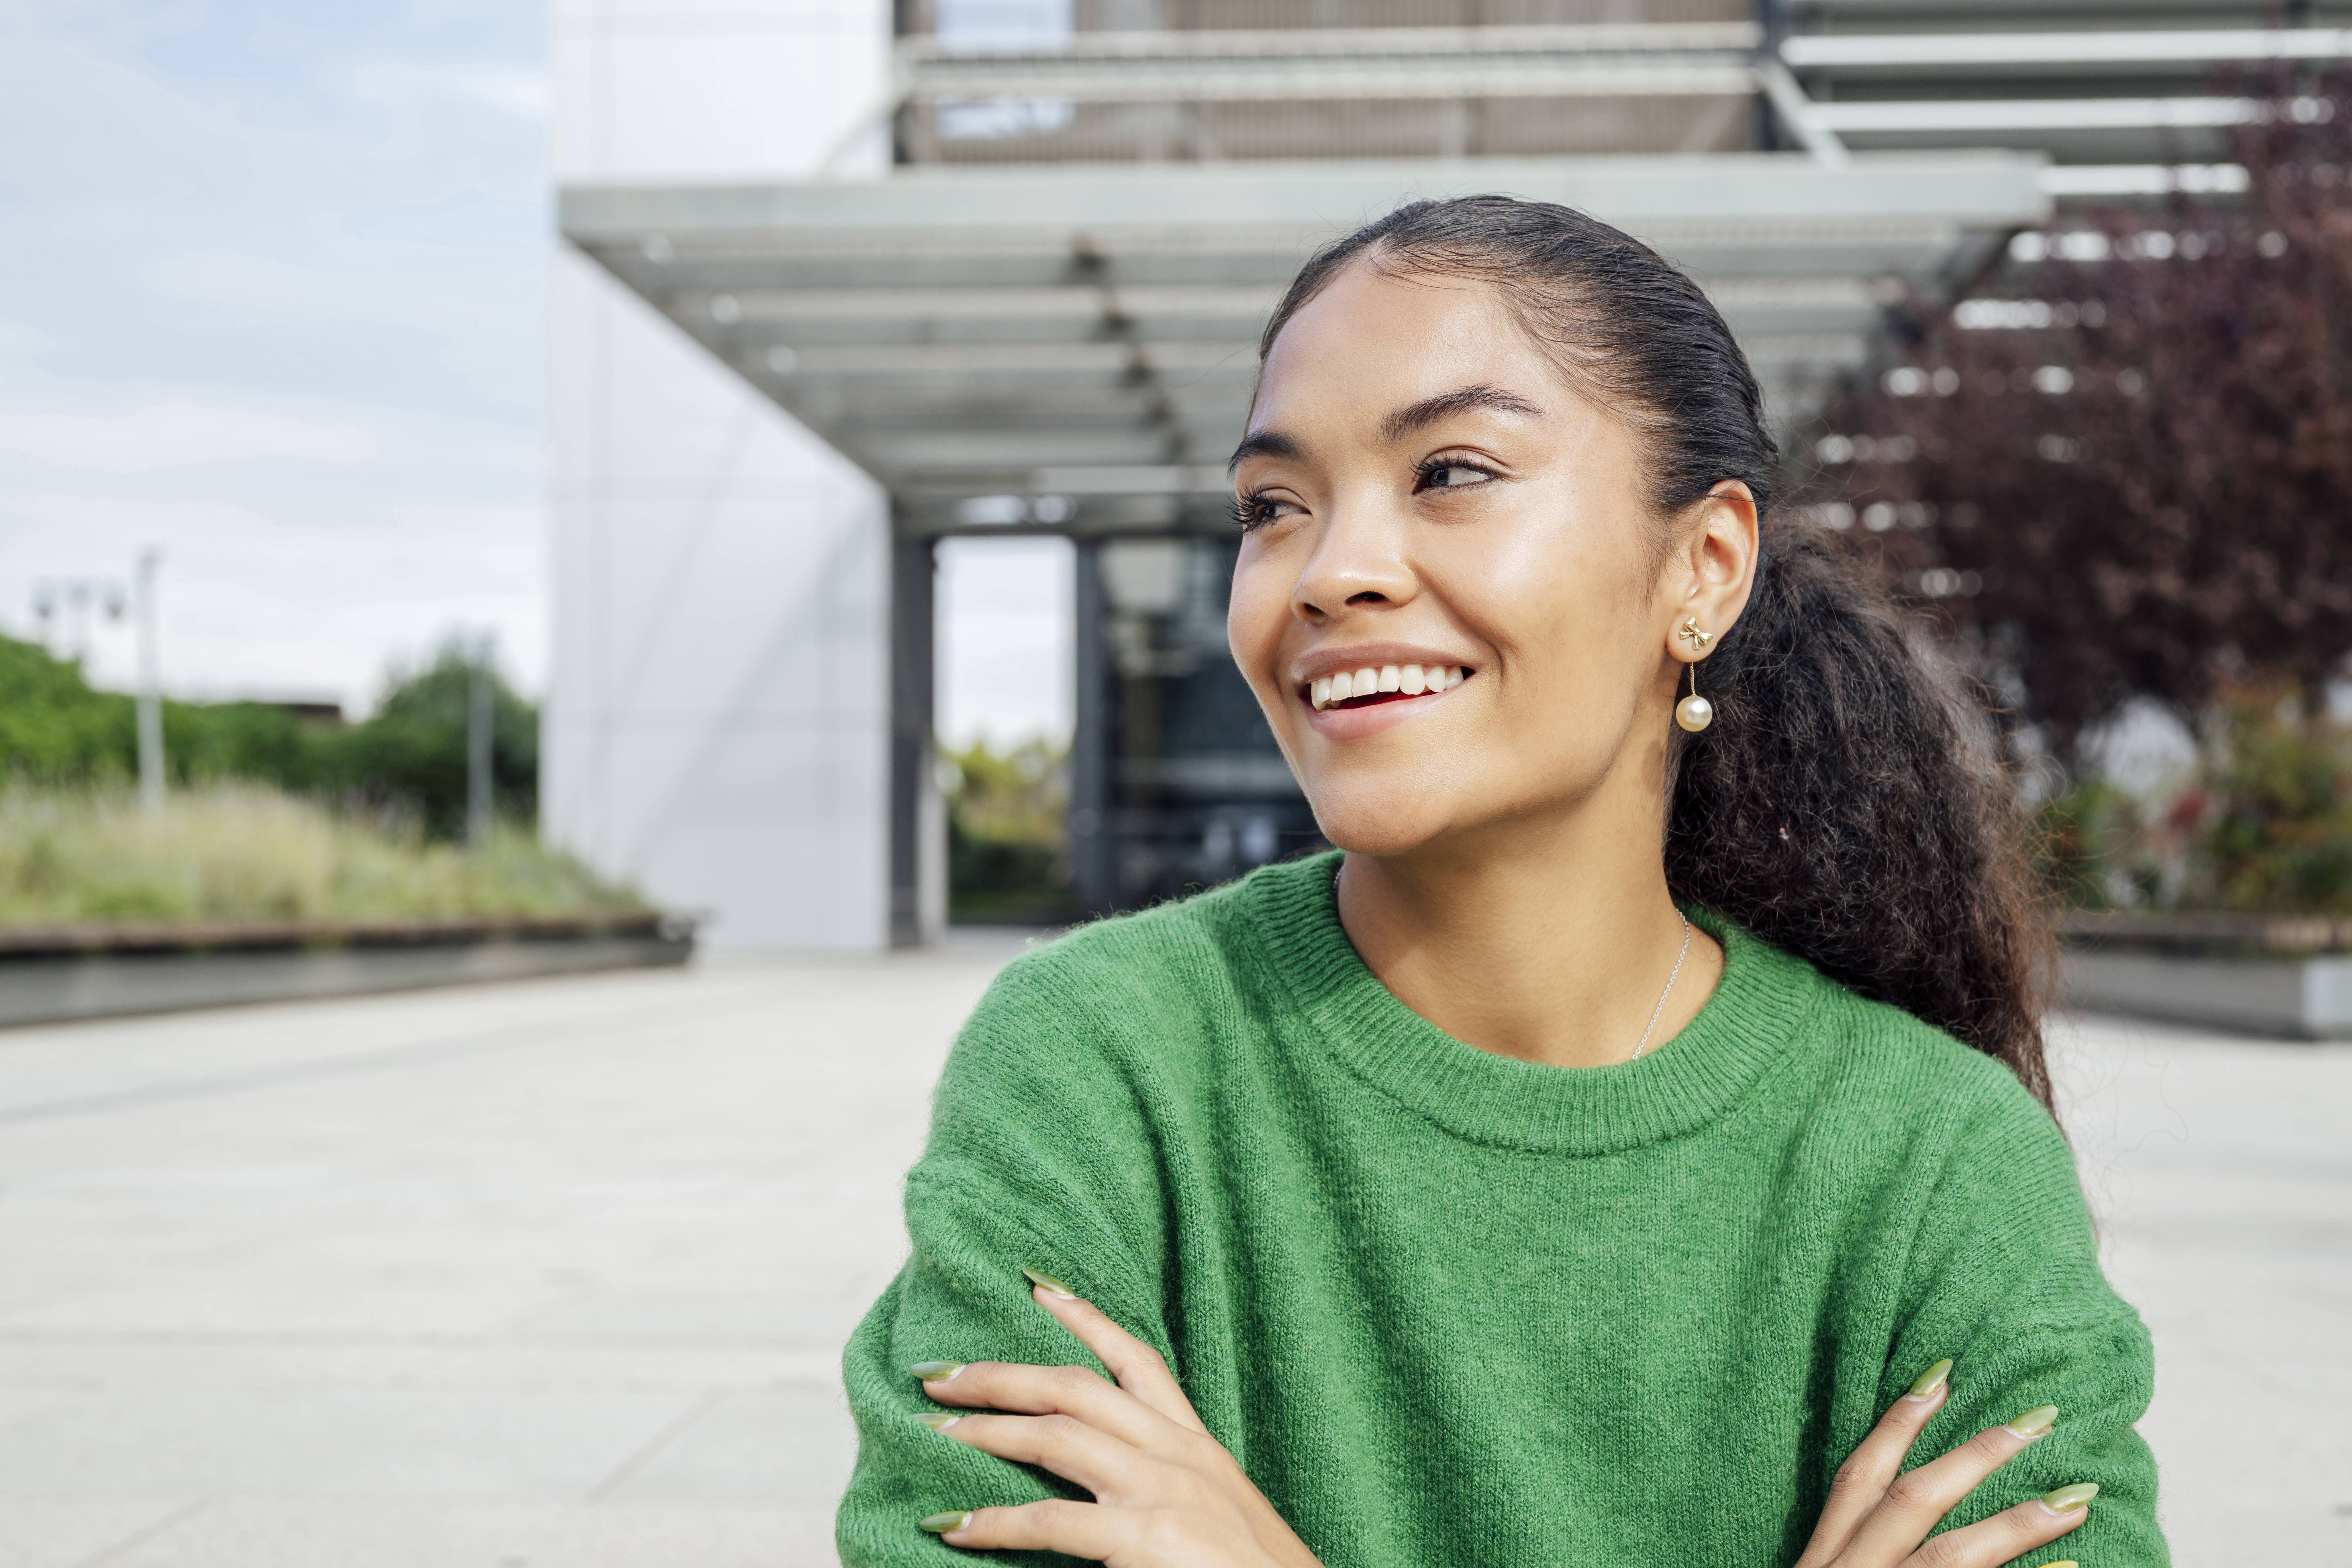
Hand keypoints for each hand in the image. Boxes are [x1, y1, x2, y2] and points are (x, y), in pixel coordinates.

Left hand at [904, 1271, 1319, 1566]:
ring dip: (986, 1430)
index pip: (1138, 1360)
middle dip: (1002, 1373)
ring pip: (1054, 1437)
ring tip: (934, 1429)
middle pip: (1076, 1386)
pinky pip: (1048, 1521)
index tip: (1037, 1286)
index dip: (1085, 1318)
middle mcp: (1179, 1457)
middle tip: (940, 1371)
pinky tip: (955, 1524)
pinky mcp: (1146, 1540)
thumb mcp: (1218, 1515)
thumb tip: (1107, 1487)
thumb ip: (1166, 1489)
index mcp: (1198, 1449)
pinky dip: (993, 1522)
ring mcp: (1163, 1494)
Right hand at [1795, 1360, 2098, 1567]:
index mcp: (1822, 1563)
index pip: (1858, 1479)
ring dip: (2017, 1525)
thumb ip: (1858, 1552)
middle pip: (1911, 1504)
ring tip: (2078, 1497)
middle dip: (1974, 1456)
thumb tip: (1902, 1523)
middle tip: (2039, 1417)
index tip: (1943, 1375)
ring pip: (1951, 1559)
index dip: (1896, 1423)